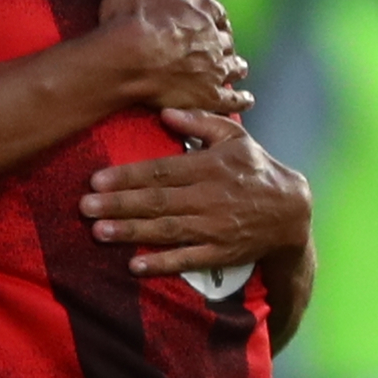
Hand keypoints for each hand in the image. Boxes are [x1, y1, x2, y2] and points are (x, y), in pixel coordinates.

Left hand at [82, 112, 309, 280]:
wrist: (293, 211)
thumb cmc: (257, 168)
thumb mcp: (236, 137)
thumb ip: (201, 123)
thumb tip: (166, 112)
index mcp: (211, 167)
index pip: (161, 172)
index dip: (127, 177)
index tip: (96, 180)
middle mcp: (211, 197)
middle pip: (158, 201)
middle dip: (119, 204)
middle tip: (85, 207)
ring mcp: (216, 227)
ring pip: (167, 230)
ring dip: (131, 232)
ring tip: (99, 232)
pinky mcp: (222, 252)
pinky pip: (188, 259)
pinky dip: (162, 263)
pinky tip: (135, 266)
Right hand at [88, 0, 248, 119]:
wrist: (127, 57)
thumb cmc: (129, 16)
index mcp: (203, 9)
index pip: (217, 12)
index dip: (215, 17)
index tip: (214, 21)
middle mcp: (215, 38)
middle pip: (226, 41)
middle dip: (224, 43)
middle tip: (221, 48)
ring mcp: (214, 68)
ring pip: (234, 67)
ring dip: (235, 67)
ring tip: (237, 69)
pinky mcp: (208, 95)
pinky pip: (233, 100)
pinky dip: (241, 99)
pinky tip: (246, 99)